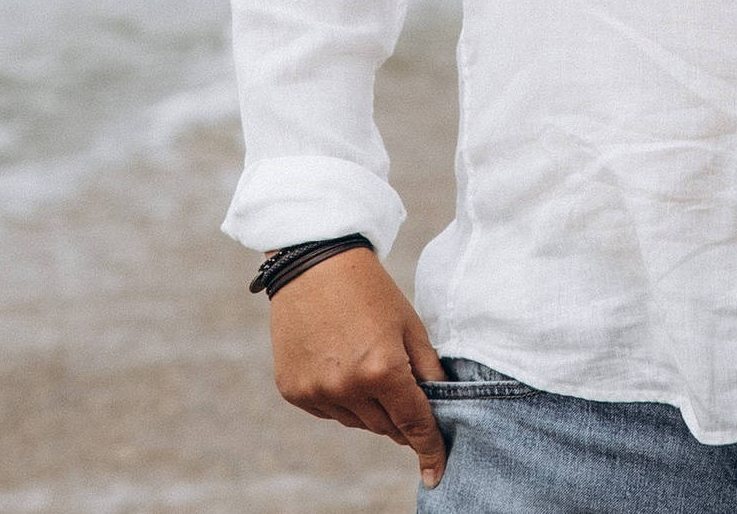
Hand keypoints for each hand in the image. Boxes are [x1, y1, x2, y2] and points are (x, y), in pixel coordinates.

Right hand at [268, 247, 448, 487]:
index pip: (414, 424)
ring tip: (369, 366)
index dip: (430, 448)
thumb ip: (429, 370)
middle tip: (404, 389)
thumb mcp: (410, 325)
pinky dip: (342, 399)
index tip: (437, 472)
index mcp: (382, 370)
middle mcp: (346, 388)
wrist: (313, 265)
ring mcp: (317, 392)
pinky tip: (342, 366)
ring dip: (371, 408)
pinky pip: (330, 412)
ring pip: (358, 423)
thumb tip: (442, 408)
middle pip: (387, 427)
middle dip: (402, 417)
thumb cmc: (370, 290)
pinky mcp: (294, 392)